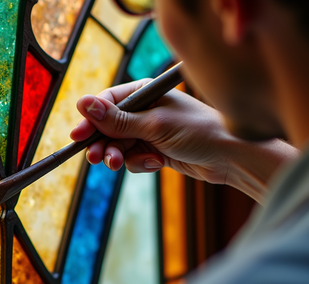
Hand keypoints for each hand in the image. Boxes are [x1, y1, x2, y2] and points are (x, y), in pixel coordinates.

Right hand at [70, 79, 236, 184]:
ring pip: (119, 146)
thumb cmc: (197, 132)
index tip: (78, 136)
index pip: (107, 103)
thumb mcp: (153, 124)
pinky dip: (140, 163)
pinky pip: (134, 158)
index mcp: (145, 93)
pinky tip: (156, 164)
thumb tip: (83, 104)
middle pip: (109, 127)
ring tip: (121, 165)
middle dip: (103, 143)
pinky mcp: (156, 150)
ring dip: (120, 156)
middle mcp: (145, 110)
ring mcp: (150, 131)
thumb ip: (117, 119)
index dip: (90, 119)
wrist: (230, 157)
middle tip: (97, 159)